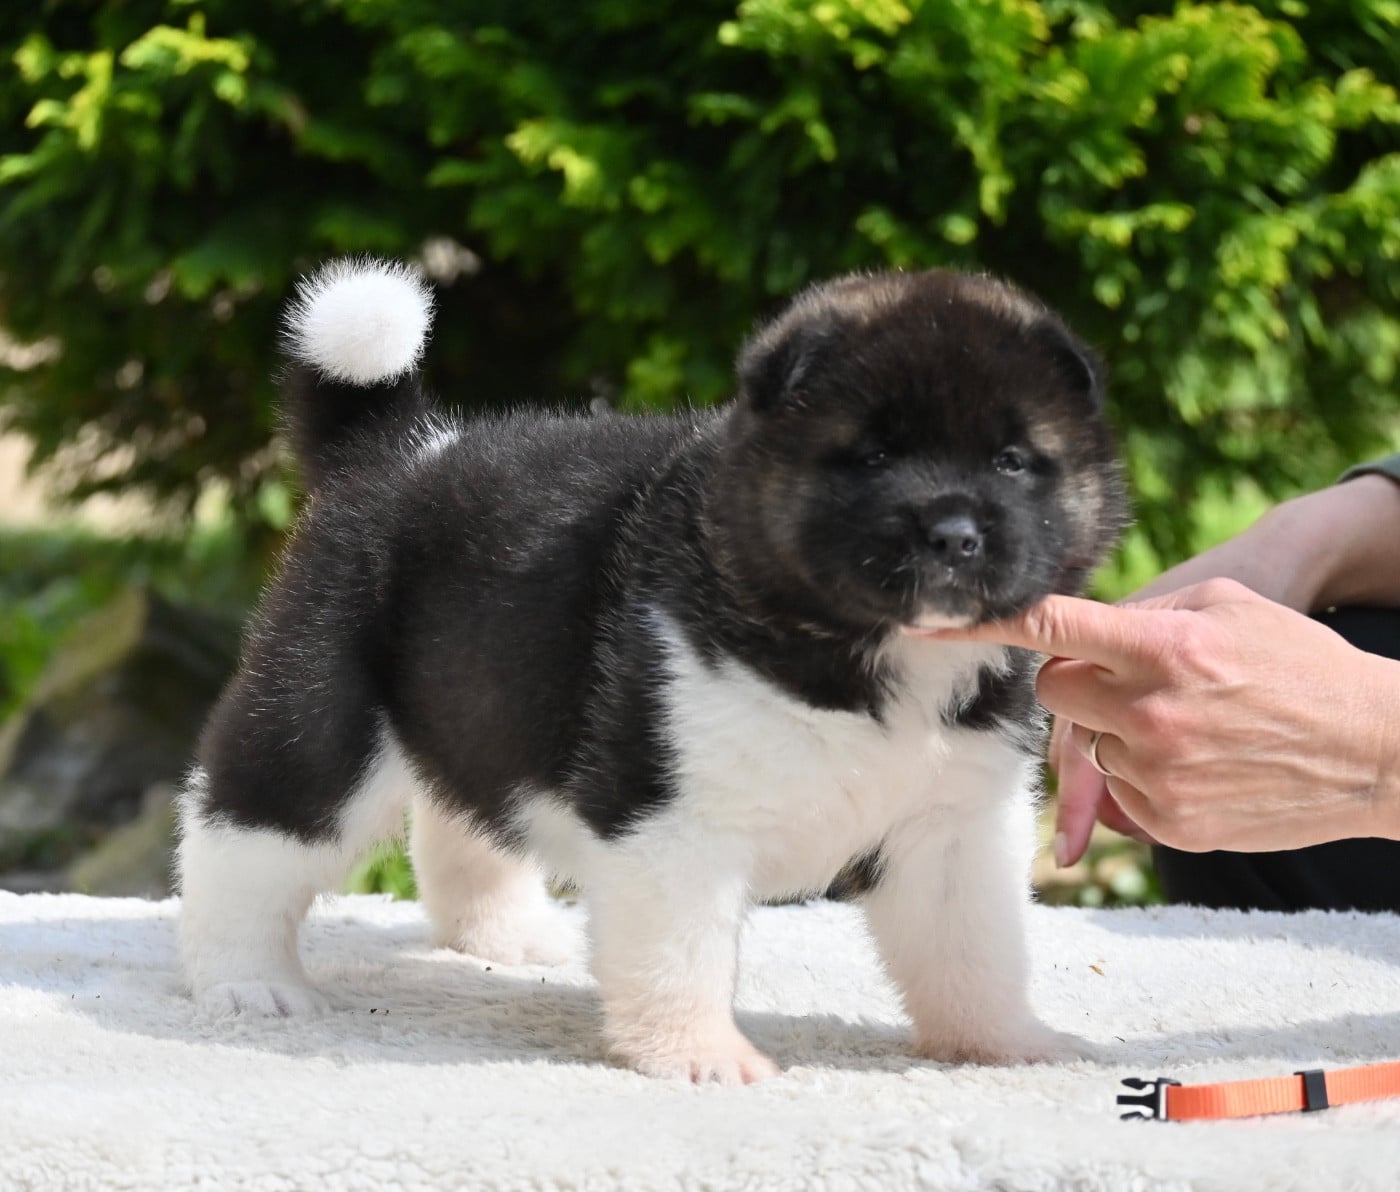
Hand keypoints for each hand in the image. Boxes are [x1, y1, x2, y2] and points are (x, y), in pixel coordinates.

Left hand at [930, 580, 1399, 858]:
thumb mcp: (1225, 608)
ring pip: (1087, 746)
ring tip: (1190, 726)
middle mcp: (1149, 711)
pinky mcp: (1169, 824)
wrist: (1376, 749)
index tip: (929, 619)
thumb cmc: (1299, 663)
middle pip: (1052, 693)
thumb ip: (1141, 616)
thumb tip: (1073, 638)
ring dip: (1117, 732)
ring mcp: (1158, 773)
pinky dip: (1141, 777)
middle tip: (1125, 678)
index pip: (1050, 628)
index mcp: (1163, 646)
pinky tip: (1199, 764)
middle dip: (1075, 681)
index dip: (984, 624)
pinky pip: (1116, 796)